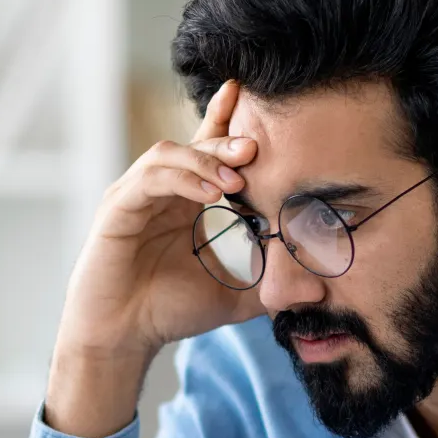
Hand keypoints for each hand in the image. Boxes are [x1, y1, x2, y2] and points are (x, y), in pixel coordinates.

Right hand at [47, 80, 263, 437]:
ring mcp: (135, 195)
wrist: (122, 338)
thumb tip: (321, 290)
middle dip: (226, 139)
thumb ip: (271, 288)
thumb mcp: (232, 297)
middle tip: (256, 145)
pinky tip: (209, 194)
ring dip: (204, 159)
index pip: (207, 149)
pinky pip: (149, 180)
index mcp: (184, 200)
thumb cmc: (168, 311)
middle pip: (193, 144)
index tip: (252, 100)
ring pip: (169, 154)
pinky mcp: (117, 208)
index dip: (227, 121)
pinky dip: (181, 179)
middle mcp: (159, 190)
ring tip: (236, 177)